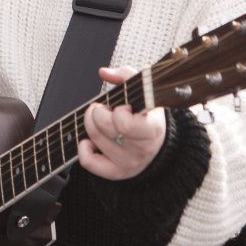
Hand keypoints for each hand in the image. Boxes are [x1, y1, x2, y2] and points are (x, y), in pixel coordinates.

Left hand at [76, 65, 165, 180]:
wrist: (161, 145)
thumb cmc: (150, 116)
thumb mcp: (146, 92)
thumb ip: (125, 76)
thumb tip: (104, 72)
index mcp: (152, 129)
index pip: (125, 124)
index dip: (118, 110)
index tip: (122, 106)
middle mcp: (141, 149)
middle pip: (104, 128)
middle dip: (97, 112)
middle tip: (102, 108)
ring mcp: (128, 163)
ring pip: (94, 140)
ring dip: (90, 124)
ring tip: (99, 119)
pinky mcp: (116, 173)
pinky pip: (89, 162)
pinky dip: (84, 148)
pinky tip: (91, 140)